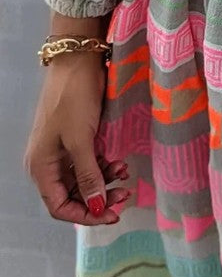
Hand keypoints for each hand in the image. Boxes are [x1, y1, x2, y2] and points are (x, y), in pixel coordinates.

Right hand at [24, 51, 130, 225]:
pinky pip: (90, 161)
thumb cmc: (74, 99)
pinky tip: (119, 162)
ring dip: (104, 181)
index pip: (59, 206)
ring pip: (84, 178)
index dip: (84, 215)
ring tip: (125, 173)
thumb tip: (94, 208)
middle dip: (98, 198)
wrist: (78, 61)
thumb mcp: (81, 140)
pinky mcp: (77, 137)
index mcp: (41, 167)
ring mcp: (63, 149)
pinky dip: (104, 165)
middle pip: (73, 194)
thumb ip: (88, 175)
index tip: (111, 214)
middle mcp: (49, 162)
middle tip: (125, 195)